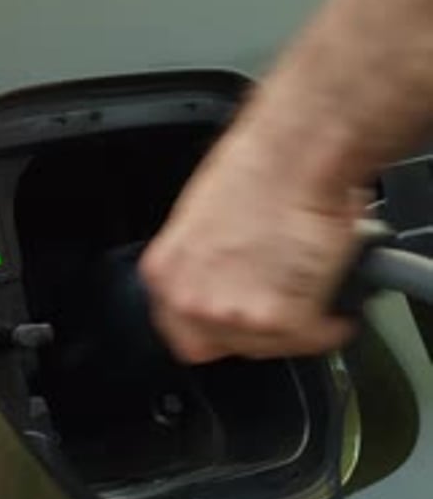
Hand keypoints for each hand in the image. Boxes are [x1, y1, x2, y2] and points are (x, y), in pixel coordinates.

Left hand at [139, 121, 364, 362]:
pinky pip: (310, 339)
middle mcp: (190, 300)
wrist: (298, 152)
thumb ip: (205, 263)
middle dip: (253, 328)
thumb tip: (228, 280)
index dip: (215, 325)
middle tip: (278, 306)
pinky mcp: (280, 320)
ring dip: (291, 328)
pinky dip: (328, 327)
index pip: (180, 329)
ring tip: (309, 298)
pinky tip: (333, 309)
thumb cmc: (259, 167)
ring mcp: (233, 315)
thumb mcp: (204, 219)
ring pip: (267, 346)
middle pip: (222, 343)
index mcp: (164, 272)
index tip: (235, 320)